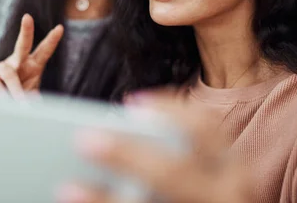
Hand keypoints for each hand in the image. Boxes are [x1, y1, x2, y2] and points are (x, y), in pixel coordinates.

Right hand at [0, 14, 63, 98]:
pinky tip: (2, 102)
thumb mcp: (30, 96)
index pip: (44, 51)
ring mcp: (3, 67)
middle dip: (26, 30)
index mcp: (33, 65)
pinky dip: (0, 94)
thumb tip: (33, 100)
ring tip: (19, 103)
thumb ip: (33, 97)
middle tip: (27, 18)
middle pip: (22, 44)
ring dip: (14, 88)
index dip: (52, 40)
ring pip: (8, 72)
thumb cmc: (19, 96)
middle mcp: (18, 61)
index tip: (60, 28)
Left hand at [57, 90, 251, 202]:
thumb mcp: (207, 171)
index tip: (130, 102)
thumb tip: (109, 132)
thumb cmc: (203, 190)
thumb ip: (180, 151)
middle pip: (173, 172)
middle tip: (83, 140)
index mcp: (228, 165)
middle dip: (126, 155)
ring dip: (104, 199)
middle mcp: (225, 192)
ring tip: (67, 189)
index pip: (205, 128)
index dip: (168, 110)